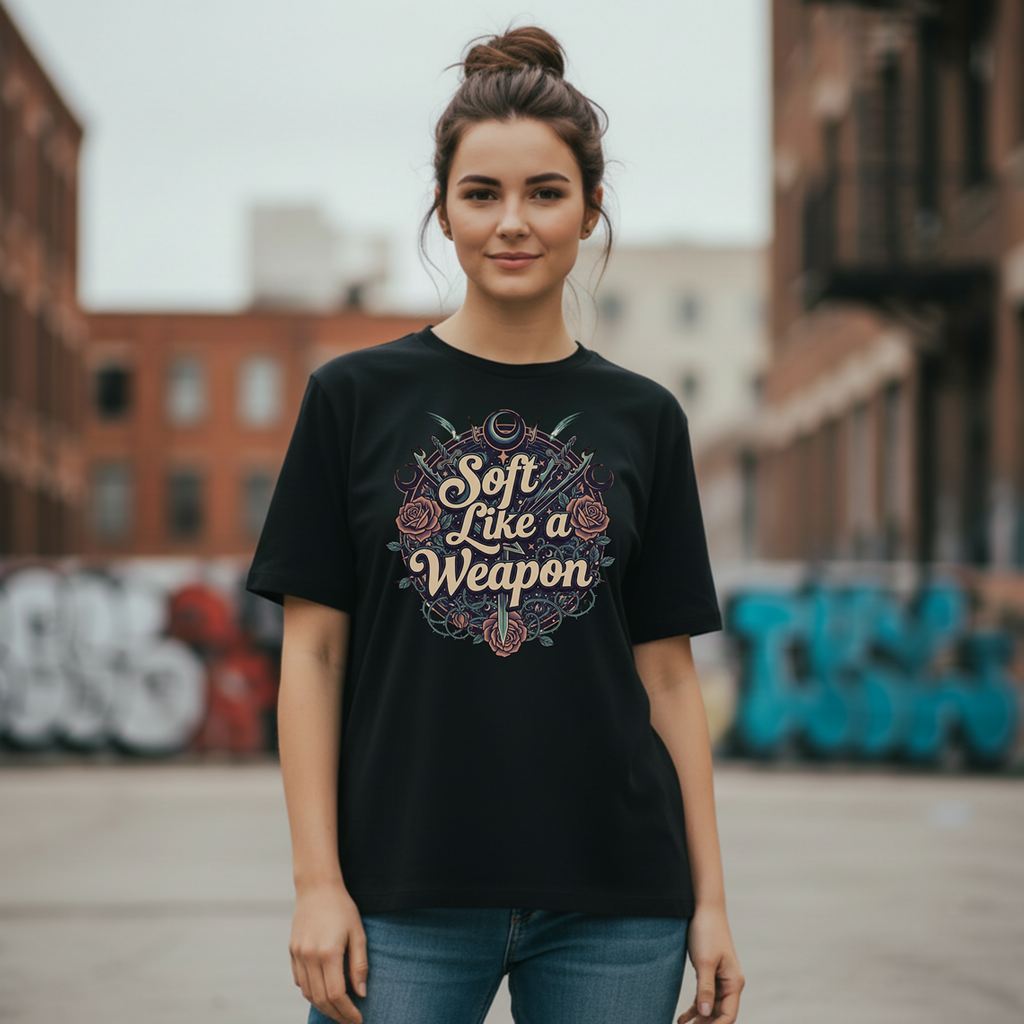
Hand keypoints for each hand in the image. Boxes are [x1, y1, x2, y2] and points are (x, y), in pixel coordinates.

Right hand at [289, 879, 367, 1023]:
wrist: (317, 887)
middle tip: (349, 1021)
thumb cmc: (342, 908)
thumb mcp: (358, 933)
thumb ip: (359, 965)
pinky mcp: (292, 952)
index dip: (348, 1011)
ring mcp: (298, 955)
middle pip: (321, 999)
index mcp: (328, 953)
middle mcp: (310, 957)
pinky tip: (323, 992)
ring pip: (308, 993)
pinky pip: (300, 981)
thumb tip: (361, 994)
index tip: (358, 1019)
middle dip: (336, 1014)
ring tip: (338, 1011)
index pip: (337, 994)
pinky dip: (311, 992)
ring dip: (323, 1006)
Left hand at [678, 903, 744, 1023]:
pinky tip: (684, 1018)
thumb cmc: (707, 932)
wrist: (703, 909)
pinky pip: (704, 997)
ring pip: (710, 1007)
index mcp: (734, 982)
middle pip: (719, 1014)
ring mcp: (720, 979)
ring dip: (699, 1019)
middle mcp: (730, 983)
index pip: (728, 1015)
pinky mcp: (709, 973)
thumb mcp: (704, 962)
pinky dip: (695, 1008)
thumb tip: (705, 1014)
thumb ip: (705, 989)